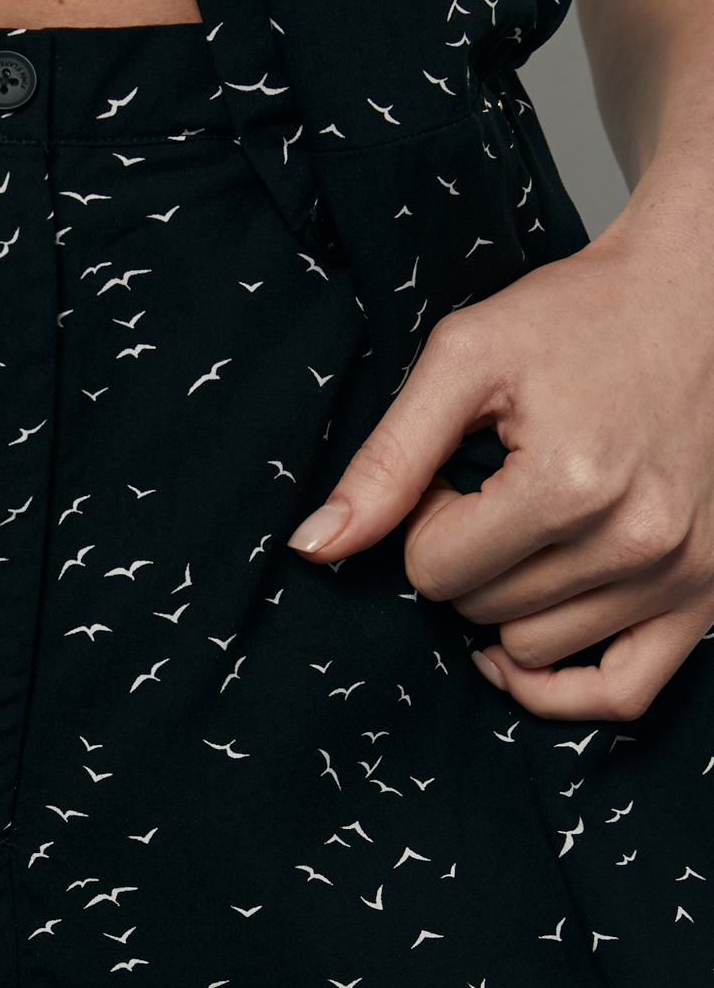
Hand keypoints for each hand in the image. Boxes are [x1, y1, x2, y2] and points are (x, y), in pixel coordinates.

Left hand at [287, 177, 713, 719]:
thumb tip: (314, 548)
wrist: (701, 294)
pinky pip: (623, 693)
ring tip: (533, 525)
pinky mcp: (706, 591)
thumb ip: (385, 460)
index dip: (427, 520)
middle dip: (467, 555)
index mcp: (569, 484)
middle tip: (496, 489)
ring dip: (509, 602)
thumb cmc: (581, 316)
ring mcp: (679, 573)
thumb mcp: (464, 359)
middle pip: (481, 612)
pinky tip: (527, 642)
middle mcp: (635, 540)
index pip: (434, 570)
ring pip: (534, 650)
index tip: (457, 472)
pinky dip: (564, 686)